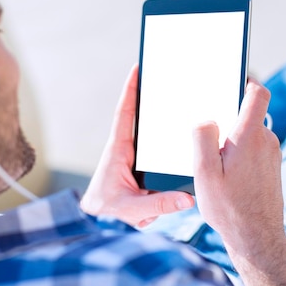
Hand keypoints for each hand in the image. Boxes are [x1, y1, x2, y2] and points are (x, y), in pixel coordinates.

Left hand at [81, 65, 194, 227]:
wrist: (98, 215)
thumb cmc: (108, 207)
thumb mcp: (132, 208)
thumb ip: (158, 204)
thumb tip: (187, 197)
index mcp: (119, 150)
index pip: (125, 114)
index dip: (130, 91)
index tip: (136, 69)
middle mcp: (126, 147)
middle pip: (138, 114)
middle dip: (148, 93)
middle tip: (161, 72)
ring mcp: (134, 154)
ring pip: (148, 129)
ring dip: (159, 114)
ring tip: (177, 96)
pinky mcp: (141, 163)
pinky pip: (155, 145)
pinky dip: (166, 136)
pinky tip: (182, 133)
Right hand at [193, 79, 285, 285]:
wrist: (257, 238)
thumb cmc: (229, 207)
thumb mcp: (204, 172)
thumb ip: (203, 138)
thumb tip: (205, 118)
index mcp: (249, 136)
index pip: (258, 93)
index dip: (246, 81)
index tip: (230, 80)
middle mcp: (266, 141)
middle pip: (248, 111)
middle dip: (226, 115)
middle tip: (206, 131)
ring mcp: (271, 154)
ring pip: (249, 131)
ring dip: (231, 137)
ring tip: (213, 160)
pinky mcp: (271, 166)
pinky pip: (253, 147)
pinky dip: (238, 151)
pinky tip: (224, 172)